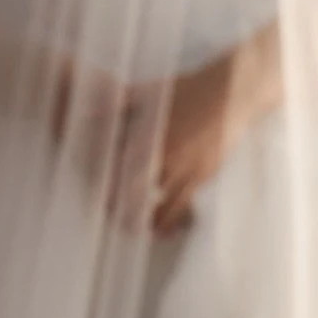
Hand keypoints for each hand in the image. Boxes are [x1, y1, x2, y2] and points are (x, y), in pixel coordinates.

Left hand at [109, 57, 240, 237]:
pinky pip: (184, 206)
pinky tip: (163, 228)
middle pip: (138, 192)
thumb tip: (86, 108)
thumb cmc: (188, 88)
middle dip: (123, 208)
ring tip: (136, 229)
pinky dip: (171, 221)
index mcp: (151, 132)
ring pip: (163, 207)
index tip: (97, 195)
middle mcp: (168, 154)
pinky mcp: (204, 175)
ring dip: (148, 220)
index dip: (107, 184)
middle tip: (113, 217)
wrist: (230, 91)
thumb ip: (119, 101)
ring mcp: (188, 167)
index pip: (120, 167)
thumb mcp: (151, 90)